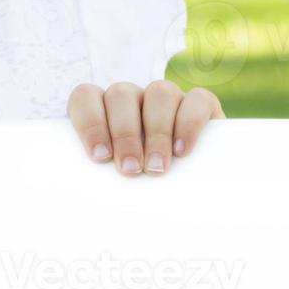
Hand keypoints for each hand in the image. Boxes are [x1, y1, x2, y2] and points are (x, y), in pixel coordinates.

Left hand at [68, 80, 223, 176]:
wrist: (190, 190)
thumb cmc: (140, 186)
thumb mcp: (116, 179)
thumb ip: (102, 177)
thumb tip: (94, 196)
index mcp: (105, 109)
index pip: (86, 97)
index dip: (90, 122)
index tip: (100, 156)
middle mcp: (134, 98)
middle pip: (122, 95)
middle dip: (124, 134)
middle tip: (130, 169)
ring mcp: (167, 98)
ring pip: (159, 92)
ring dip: (156, 131)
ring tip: (157, 167)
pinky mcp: (202, 104)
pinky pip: (197, 100)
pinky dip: (189, 123)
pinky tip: (183, 150)